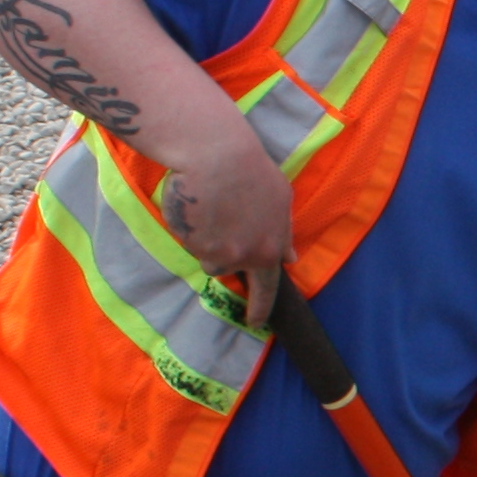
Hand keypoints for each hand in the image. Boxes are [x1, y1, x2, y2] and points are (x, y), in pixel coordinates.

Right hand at [153, 107, 293, 318]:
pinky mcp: (187, 239)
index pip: (266, 289)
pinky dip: (189, 223)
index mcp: (268, 250)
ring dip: (203, 235)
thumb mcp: (280, 200)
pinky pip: (186, 237)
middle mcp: (241, 257)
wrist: (217, 153)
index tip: (256, 322)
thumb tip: (290, 258)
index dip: (260, 307)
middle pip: (225, 266)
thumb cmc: (252, 171)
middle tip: (220, 218)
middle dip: (221, 248)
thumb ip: (282, 233)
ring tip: (209, 203)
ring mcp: (212, 250)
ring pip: (203, 252)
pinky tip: (195, 200)